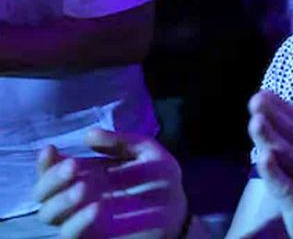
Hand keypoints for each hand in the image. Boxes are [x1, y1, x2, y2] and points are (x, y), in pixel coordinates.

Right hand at [33, 129, 188, 238]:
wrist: (178, 216)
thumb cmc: (161, 184)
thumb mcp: (148, 155)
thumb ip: (122, 142)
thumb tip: (88, 135)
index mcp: (87, 175)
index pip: (51, 169)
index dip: (46, 161)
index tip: (51, 149)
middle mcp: (77, 198)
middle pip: (42, 192)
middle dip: (51, 178)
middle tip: (73, 166)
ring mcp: (80, 219)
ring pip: (48, 213)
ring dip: (61, 199)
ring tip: (83, 187)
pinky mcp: (89, 237)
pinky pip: (69, 234)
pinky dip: (78, 221)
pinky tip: (97, 207)